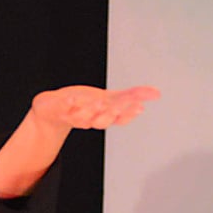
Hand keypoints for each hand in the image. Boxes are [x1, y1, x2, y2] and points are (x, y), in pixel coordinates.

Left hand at [30, 84, 160, 130]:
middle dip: (111, 113)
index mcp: (105, 115)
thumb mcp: (111, 98)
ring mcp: (73, 114)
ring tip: (99, 102)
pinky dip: (66, 104)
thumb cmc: (86, 104)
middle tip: (119, 106)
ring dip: (91, 111)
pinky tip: (71, 99)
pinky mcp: (58, 108)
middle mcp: (91, 118)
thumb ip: (134, 95)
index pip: (120, 117)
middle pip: (103, 119)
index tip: (138, 106)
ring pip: (84, 116)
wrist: (55, 111)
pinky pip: (62, 108)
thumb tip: (157, 93)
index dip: (129, 113)